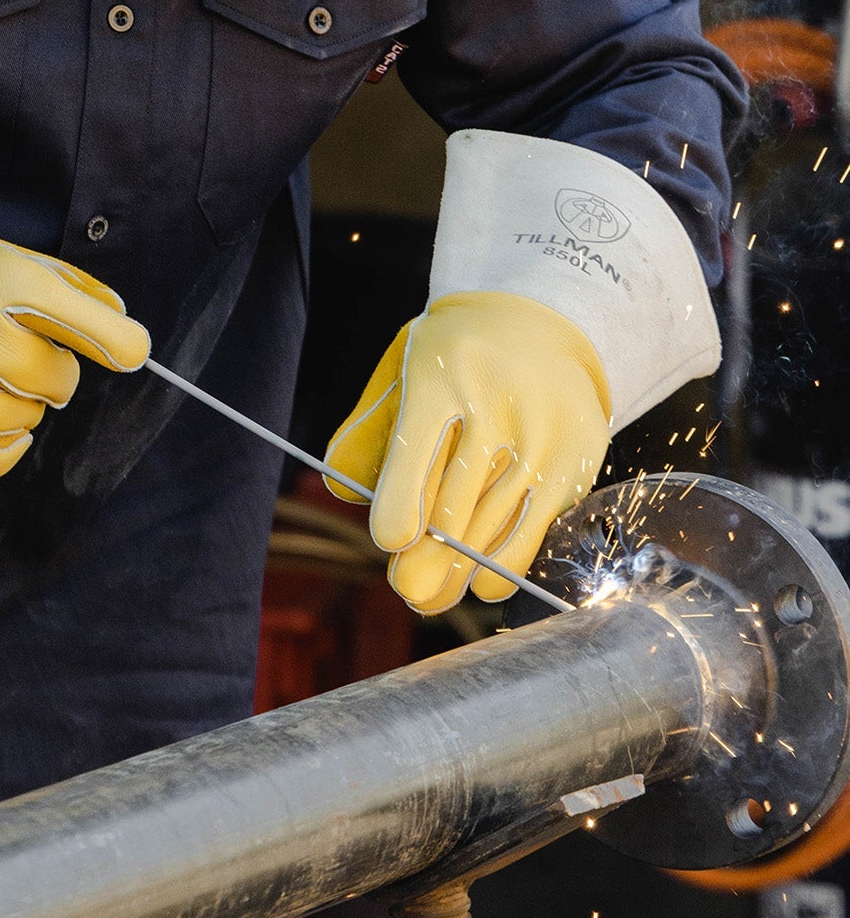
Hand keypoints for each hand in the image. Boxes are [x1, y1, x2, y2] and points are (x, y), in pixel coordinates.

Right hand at [0, 226, 149, 479]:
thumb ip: (63, 284)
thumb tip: (124, 322)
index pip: (78, 319)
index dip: (116, 341)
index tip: (129, 350)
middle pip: (60, 380)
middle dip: (45, 368)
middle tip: (0, 349)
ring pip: (30, 418)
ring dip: (13, 401)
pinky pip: (4, 455)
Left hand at [324, 292, 610, 611]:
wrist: (540, 321)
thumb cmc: (452, 361)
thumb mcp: (405, 373)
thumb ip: (372, 432)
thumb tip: (341, 494)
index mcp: (441, 377)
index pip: (416, 453)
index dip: (400, 507)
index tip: (391, 540)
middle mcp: (498, 408)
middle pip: (456, 506)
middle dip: (426, 560)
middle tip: (407, 587)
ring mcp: (543, 437)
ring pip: (495, 531)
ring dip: (458, 576)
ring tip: (430, 596)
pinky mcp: (576, 460)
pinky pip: (533, 534)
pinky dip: (503, 566)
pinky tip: (480, 580)